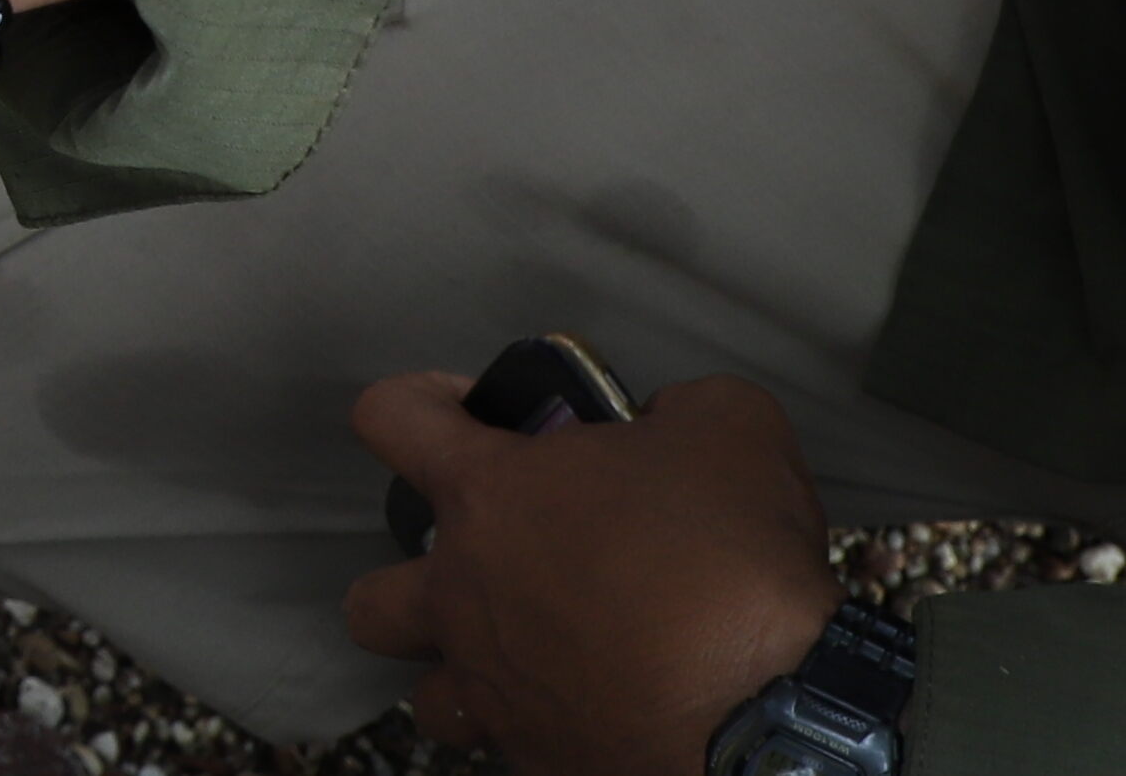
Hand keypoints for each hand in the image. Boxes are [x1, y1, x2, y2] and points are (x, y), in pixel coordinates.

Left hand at [344, 373, 839, 771]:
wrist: (772, 707)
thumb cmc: (731, 562)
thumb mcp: (730, 428)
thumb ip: (679, 408)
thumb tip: (666, 427)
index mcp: (487, 497)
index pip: (391, 418)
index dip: (418, 403)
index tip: (462, 413)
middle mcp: (463, 597)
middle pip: (371, 599)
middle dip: (416, 584)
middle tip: (493, 574)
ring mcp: (494, 688)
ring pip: (431, 694)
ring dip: (468, 674)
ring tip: (534, 658)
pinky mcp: (542, 758)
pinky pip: (516, 744)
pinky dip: (548, 725)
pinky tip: (604, 707)